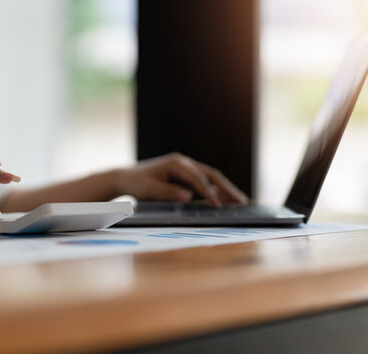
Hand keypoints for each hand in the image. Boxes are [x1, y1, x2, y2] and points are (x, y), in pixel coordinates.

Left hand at [114, 153, 248, 206]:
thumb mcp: (150, 190)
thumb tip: (188, 196)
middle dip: (226, 188)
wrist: (126, 178)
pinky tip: (224, 199)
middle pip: (210, 174)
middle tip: (241, 201)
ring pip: (210, 177)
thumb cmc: (137, 184)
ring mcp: (185, 167)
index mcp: (176, 163)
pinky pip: (204, 182)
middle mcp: (184, 162)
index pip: (198, 179)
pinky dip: (215, 190)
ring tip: (239, 200)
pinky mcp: (184, 174)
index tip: (219, 205)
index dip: (209, 193)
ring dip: (224, 189)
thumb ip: (168, 193)